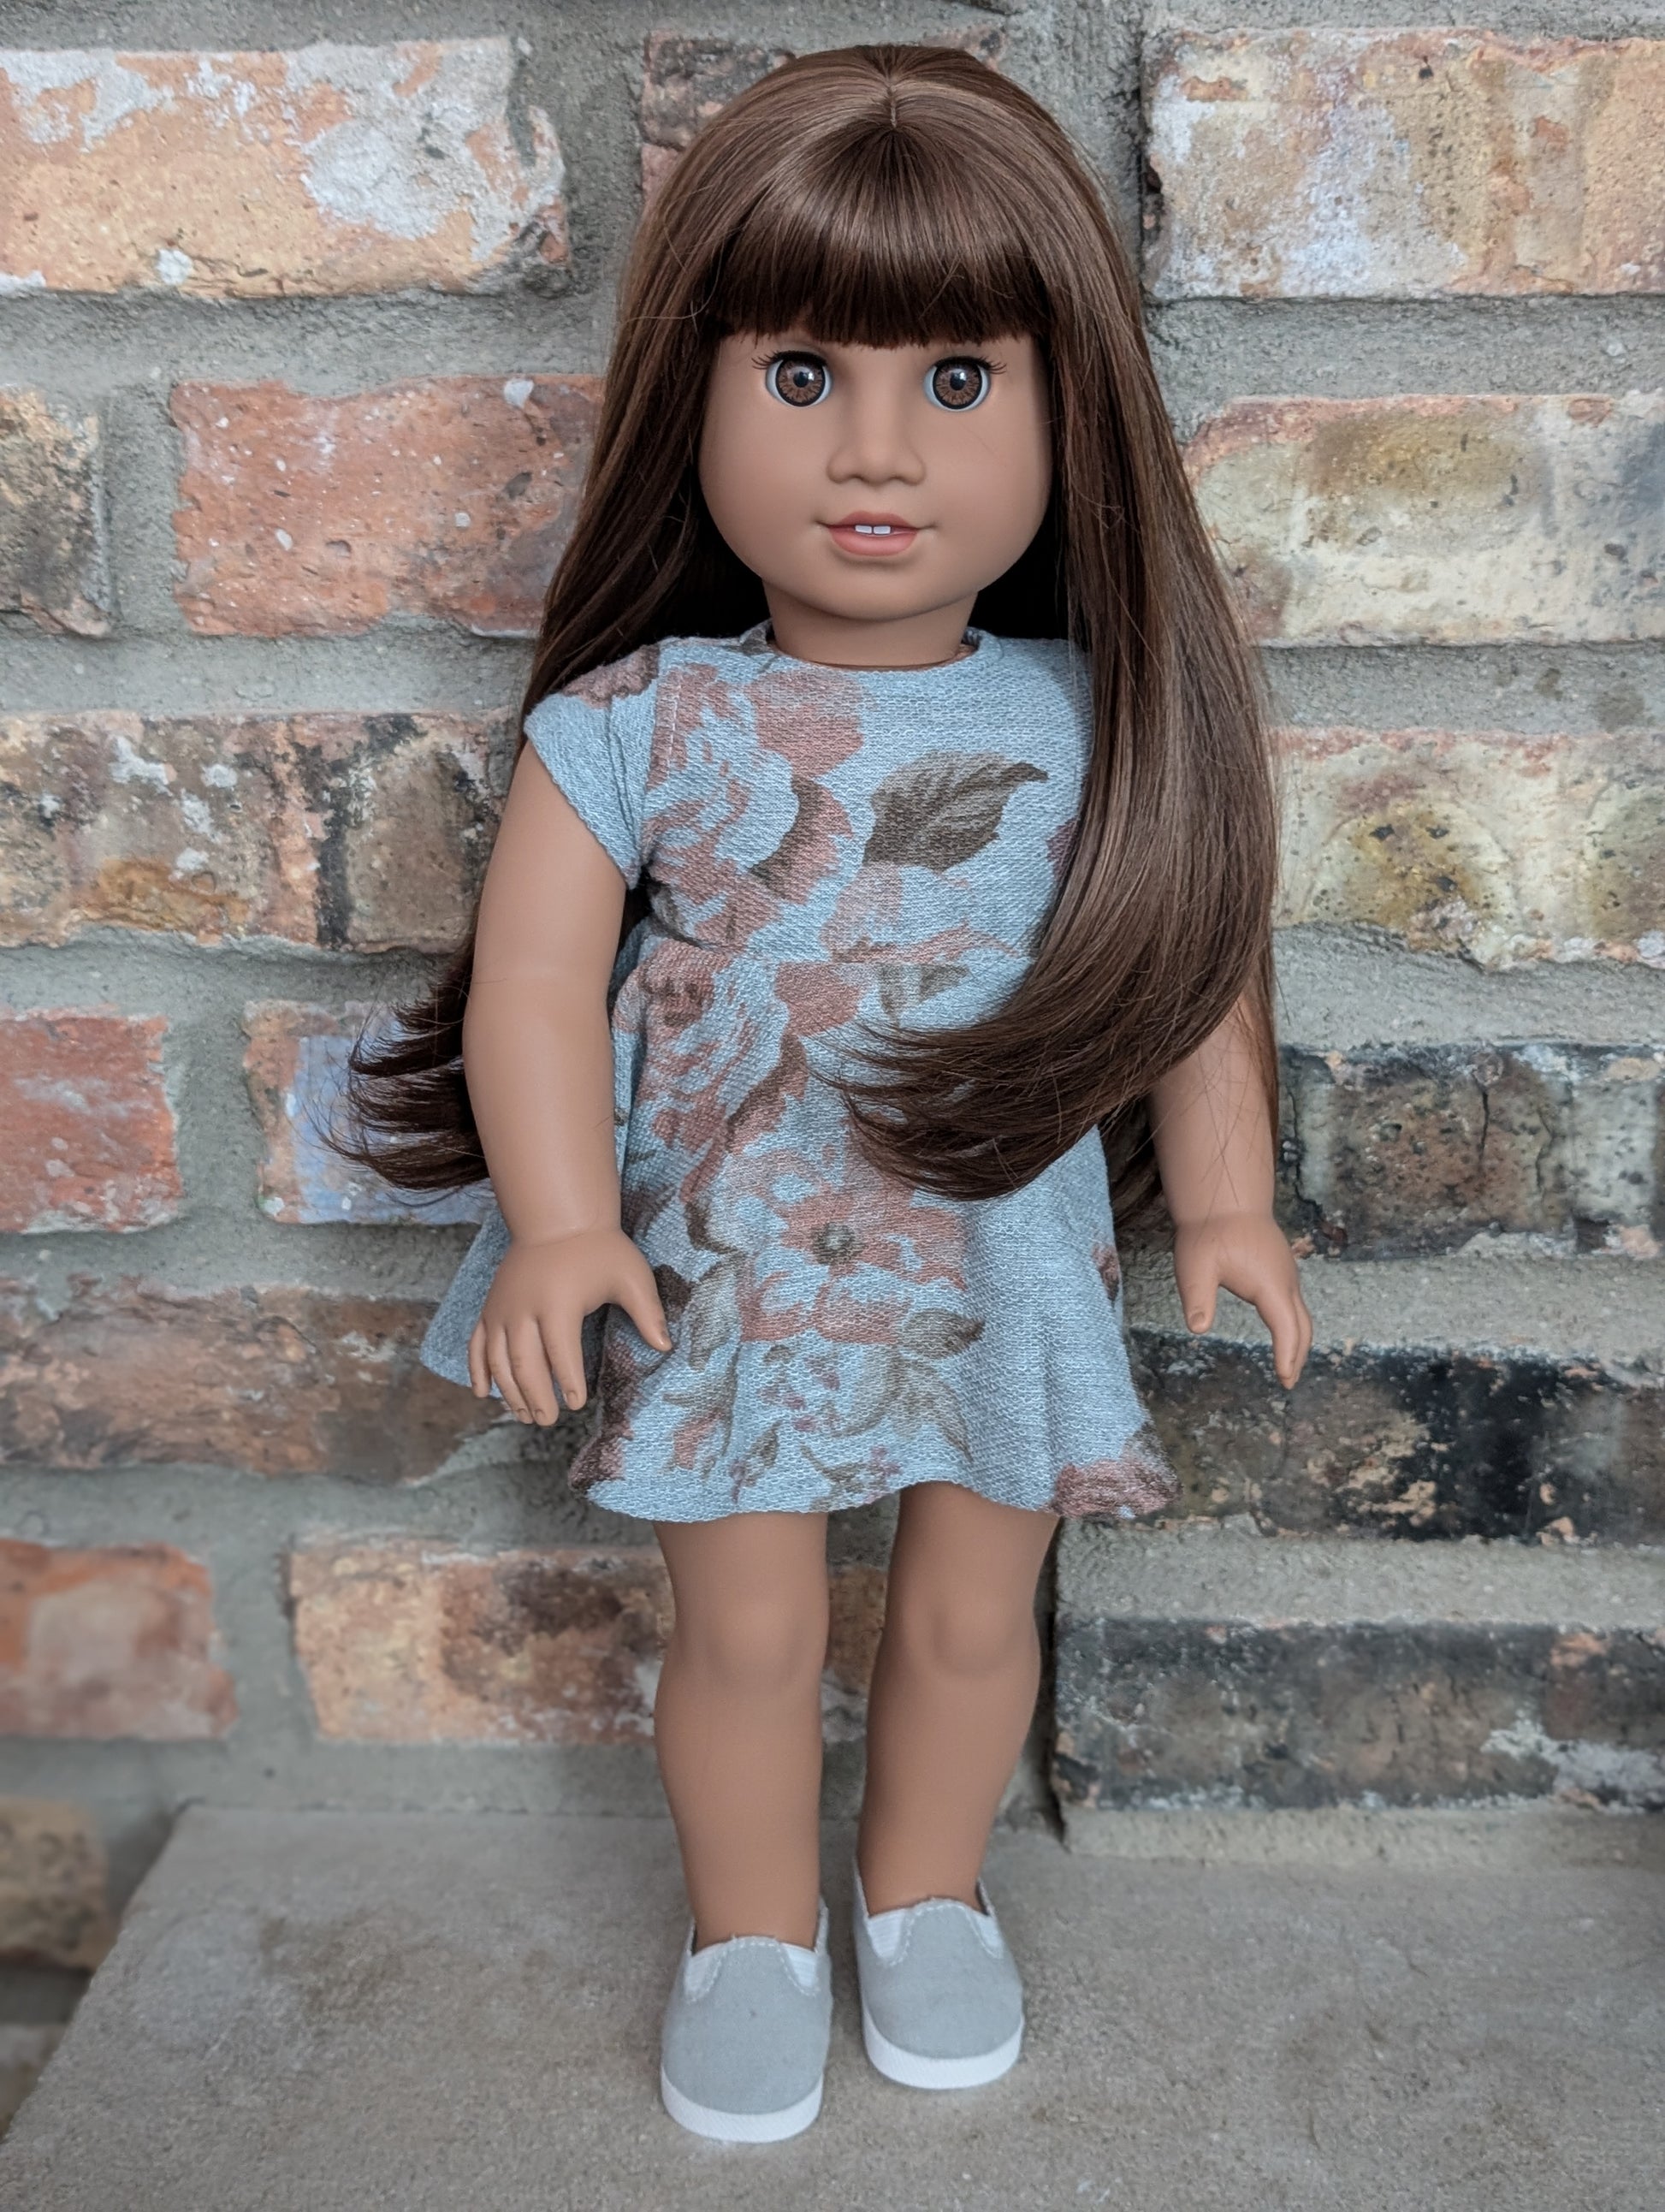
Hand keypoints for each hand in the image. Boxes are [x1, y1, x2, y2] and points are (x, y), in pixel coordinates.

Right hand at [467, 1224, 672, 1423]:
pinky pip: (477, 1344)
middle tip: (548, 1420)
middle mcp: (524, 1308)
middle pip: (525, 1363)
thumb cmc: (598, 1249)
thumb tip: (666, 1346)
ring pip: (499, 1359)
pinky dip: (476, 1370)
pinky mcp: (491, 1308)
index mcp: (559, 1303)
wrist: (556, 1217)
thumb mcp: (631, 1275)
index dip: (569, 1381)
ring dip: (509, 1390)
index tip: (578, 1403)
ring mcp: (502, 1309)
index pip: (562, 1353)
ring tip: (524, 1415)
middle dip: (536, 1395)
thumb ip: (647, 1312)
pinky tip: (483, 1394)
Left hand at [1171, 1211, 1311, 1389]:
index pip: (1286, 1329)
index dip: (1287, 1356)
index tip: (1284, 1379)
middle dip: (1297, 1355)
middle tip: (1288, 1381)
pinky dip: (1294, 1323)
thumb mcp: (1195, 1267)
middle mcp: (1285, 1281)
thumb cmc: (1208, 1232)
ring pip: (1301, 1313)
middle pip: (1302, 1326)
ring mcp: (1286, 1273)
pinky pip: (1294, 1302)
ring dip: (1298, 1340)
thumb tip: (1198, 1328)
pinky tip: (1281, 1330)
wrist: (1224, 1197)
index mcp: (1270, 1285)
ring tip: (1288, 1364)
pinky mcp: (1281, 1267)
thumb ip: (1198, 1298)